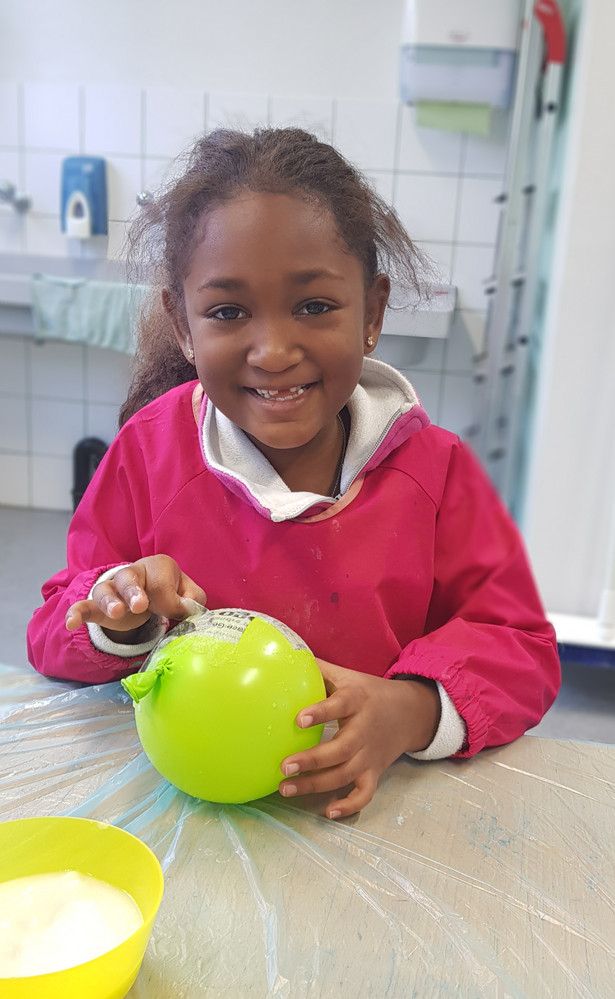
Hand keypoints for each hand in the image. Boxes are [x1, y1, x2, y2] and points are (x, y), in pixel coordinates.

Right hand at [65, 555, 206, 639]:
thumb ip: (193, 600)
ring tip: (116, 613)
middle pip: (129, 578)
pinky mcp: (98, 606)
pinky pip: (85, 606)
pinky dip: (77, 613)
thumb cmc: (170, 592)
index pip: (162, 585)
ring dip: (110, 601)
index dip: (170, 603)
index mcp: (158, 566)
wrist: (148, 594)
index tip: (175, 612)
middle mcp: (133, 572)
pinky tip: (71, 623)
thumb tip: (187, 610)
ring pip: (106, 590)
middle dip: (134, 591)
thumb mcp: (188, 594)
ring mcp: (113, 588)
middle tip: (139, 606)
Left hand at [279, 659, 440, 819]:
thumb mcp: (348, 675)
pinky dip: (349, 805)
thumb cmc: (368, 692)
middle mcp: (365, 730)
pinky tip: (327, 812)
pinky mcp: (375, 772)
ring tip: (285, 788)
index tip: (298, 720)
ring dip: (316, 785)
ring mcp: (370, 754)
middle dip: (311, 761)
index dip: (321, 712)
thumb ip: (318, 669)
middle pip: (340, 750)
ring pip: (345, 774)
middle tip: (284, 767)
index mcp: (357, 700)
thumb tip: (283, 656)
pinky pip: (365, 793)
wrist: (410, 713)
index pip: (340, 705)